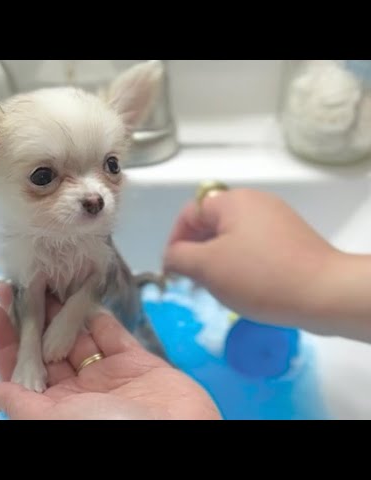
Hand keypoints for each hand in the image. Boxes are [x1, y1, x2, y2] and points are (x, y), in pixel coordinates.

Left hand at [0, 282, 220, 419]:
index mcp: (51, 408)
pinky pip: (111, 332)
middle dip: (31, 313)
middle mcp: (76, 391)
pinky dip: (96, 311)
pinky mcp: (136, 363)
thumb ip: (19, 402)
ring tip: (46, 276)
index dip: (3, 334)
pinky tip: (80, 287)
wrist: (181, 439)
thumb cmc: (111, 433)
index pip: (18, 366)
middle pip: (45, 345)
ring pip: (76, 334)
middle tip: (19, 279)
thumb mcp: (53, 420)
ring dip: (60, 308)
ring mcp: (106, 376)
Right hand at [163, 188, 370, 338]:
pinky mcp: (292, 239)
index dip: (175, 241)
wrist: (325, 294)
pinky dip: (241, 263)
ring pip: (232, 237)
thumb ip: (178, 256)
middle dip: (197, 253)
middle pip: (211, 224)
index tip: (174, 271)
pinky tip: (245, 286)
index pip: (189, 214)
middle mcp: (255, 202)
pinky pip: (254, 246)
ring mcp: (277, 220)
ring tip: (220, 287)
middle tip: (195, 282)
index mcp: (232, 201)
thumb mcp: (206, 267)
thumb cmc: (259, 276)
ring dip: (218, 260)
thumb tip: (171, 256)